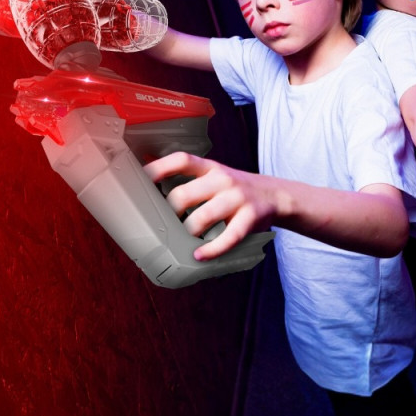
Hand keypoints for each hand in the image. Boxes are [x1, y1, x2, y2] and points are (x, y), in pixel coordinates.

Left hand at [144, 152, 276, 260]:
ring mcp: (237, 198)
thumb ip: (189, 178)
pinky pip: (228, 237)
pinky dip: (211, 249)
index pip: (181, 160)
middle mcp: (223, 179)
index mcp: (210, 167)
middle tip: (166, 224)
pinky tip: (200, 255)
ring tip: (186, 239)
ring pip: (201, 218)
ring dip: (188, 233)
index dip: (159, 169)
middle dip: (169, 213)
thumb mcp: (215, 175)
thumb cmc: (234, 189)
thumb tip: (148, 176)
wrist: (275, 195)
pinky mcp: (250, 218)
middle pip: (183, 195)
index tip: (141, 180)